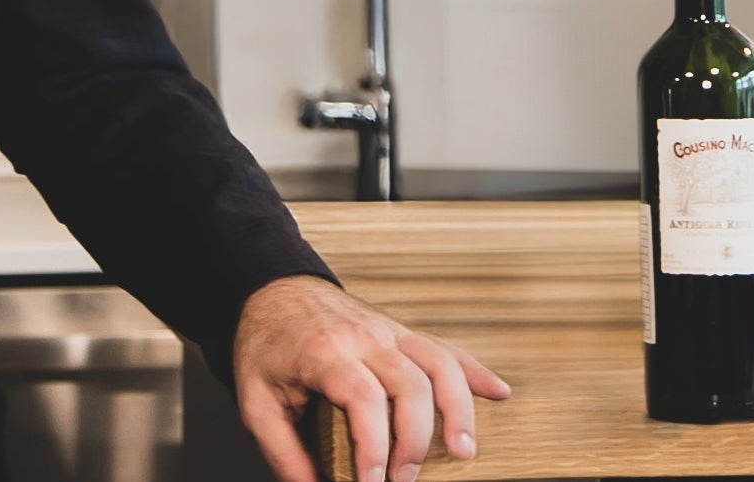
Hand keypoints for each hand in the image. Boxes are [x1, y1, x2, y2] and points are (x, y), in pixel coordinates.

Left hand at [232, 273, 508, 481]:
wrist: (273, 290)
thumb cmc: (265, 347)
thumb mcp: (254, 401)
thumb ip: (282, 450)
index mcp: (326, 352)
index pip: (363, 398)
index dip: (373, 446)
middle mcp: (365, 338)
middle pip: (410, 384)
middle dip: (415, 440)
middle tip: (405, 480)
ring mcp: (389, 331)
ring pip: (439, 364)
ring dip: (458, 409)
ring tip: (463, 452)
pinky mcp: (403, 332)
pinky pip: (446, 348)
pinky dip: (475, 371)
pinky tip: (498, 393)